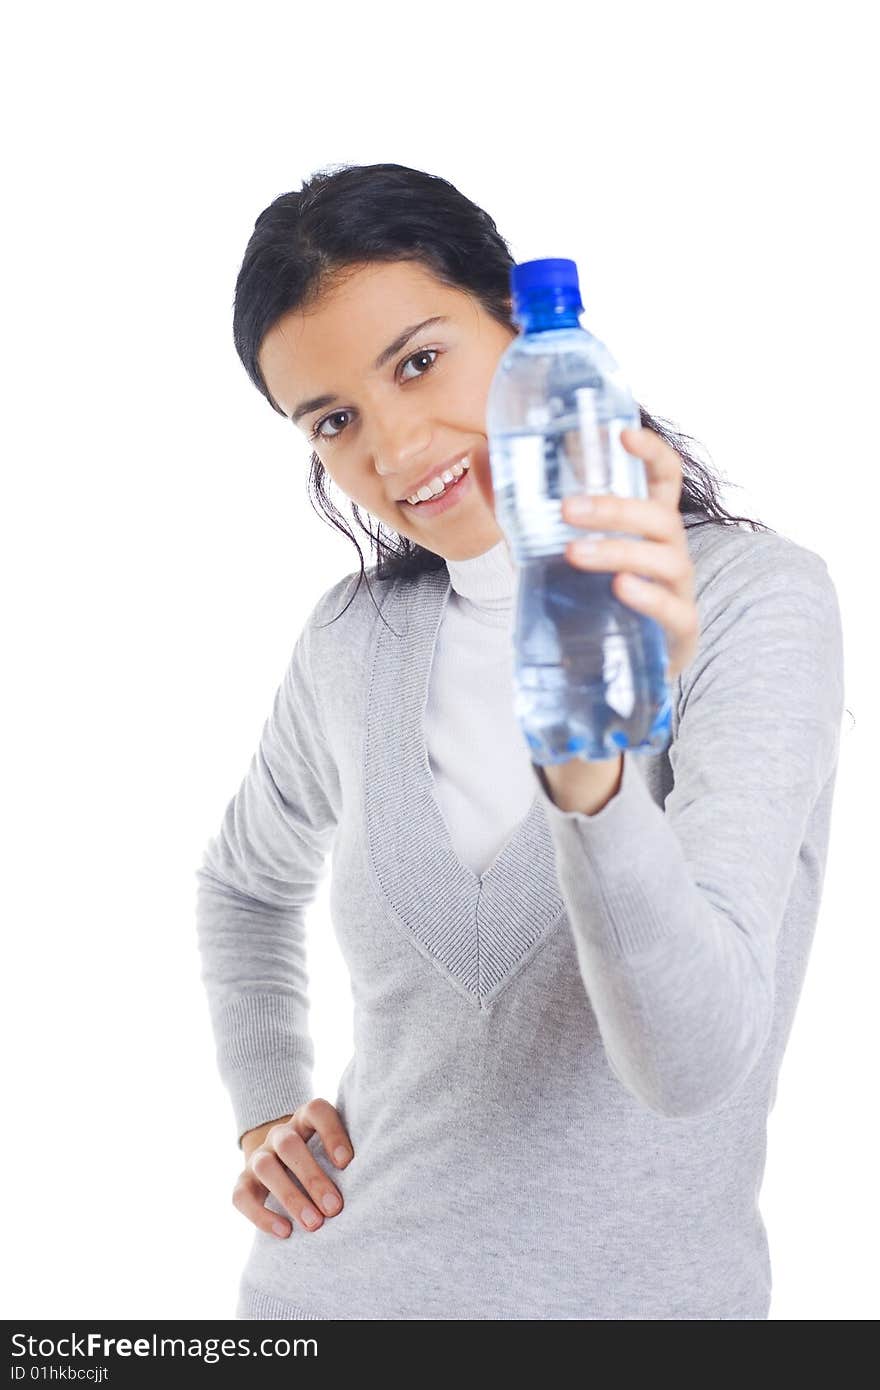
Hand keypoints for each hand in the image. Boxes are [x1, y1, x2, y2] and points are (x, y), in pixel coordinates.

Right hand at [233, 1098, 353, 1237]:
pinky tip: (285, 1232)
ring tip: (314, 1225)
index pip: (316, 1111)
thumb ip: (348, 1158)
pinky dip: (262, 1215)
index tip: (347, 1163)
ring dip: (290, 1197)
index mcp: (306, 1119)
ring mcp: (258, 1156)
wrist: (283, 1163)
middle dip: (313, 1178)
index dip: (331, 1133)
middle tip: (335, 1208)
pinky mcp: (243, 1182)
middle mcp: (280, 1134)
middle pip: (290, 1145)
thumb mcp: (335, 1150)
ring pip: (265, 1167)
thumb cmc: (324, 1160)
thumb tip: (376, 1181)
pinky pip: (242, 1196)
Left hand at [470, 427, 697, 681]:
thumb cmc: (587, 598)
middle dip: (614, 508)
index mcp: (646, 525)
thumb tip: (480, 457)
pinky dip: (648, 597)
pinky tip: (621, 589)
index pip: (662, 477)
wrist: (607, 668)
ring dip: (618, 550)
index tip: (621, 433)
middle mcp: (669, 551)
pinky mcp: (678, 631)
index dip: (650, 451)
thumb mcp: (554, 551)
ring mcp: (678, 591)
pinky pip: (673, 610)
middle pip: (659, 516)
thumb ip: (522, 510)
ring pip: (663, 559)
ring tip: (573, 553)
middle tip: (567, 510)